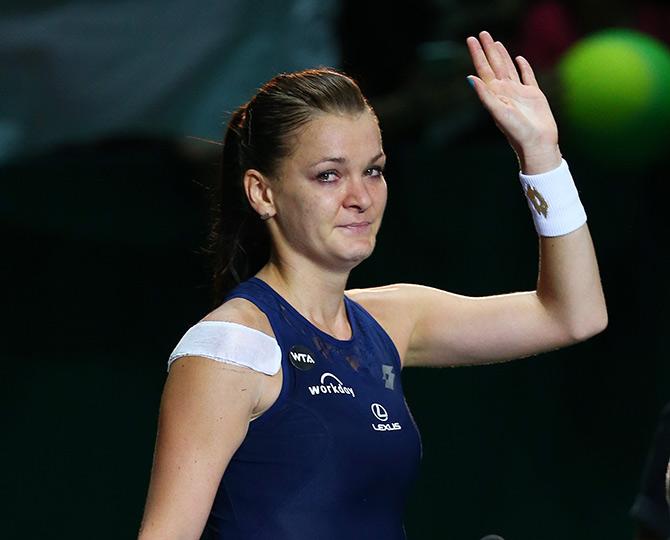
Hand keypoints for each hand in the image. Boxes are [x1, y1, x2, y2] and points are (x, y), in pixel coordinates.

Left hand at [466, 31, 560, 173]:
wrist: (537, 143)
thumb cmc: (517, 131)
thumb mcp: (498, 112)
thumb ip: (485, 95)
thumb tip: (470, 78)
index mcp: (495, 94)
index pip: (483, 69)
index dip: (477, 54)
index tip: (471, 39)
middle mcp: (505, 91)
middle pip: (494, 65)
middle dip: (488, 49)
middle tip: (482, 33)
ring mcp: (519, 92)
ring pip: (508, 68)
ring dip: (502, 55)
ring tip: (495, 42)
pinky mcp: (534, 95)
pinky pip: (527, 76)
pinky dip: (523, 67)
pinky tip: (519, 59)